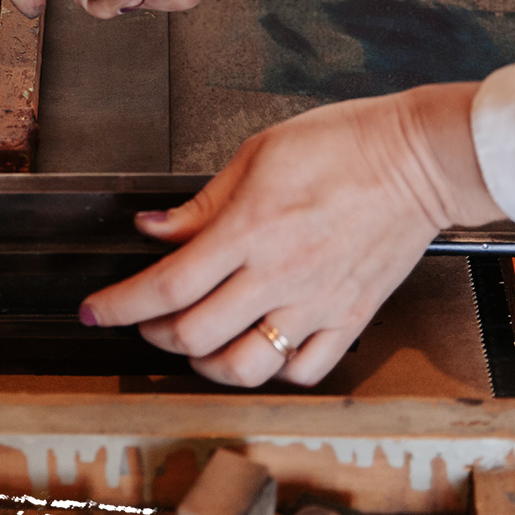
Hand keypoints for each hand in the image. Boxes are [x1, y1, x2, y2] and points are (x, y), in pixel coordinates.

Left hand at [78, 82, 504, 386]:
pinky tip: (259, 347)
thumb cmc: (345, 144)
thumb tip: (154, 230)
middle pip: (194, 334)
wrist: (420, 160)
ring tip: (197, 344)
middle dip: (154, 333)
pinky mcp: (351, 318)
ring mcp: (317, 304)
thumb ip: (201, 204)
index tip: (94, 312)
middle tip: (146, 319)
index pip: (166, 286)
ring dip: (207, 363)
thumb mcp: (257, 155)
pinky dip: (273, 370)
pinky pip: (304, 370)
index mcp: (249, 230)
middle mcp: (279, 276)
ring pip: (246, 367)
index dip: (119, 306)